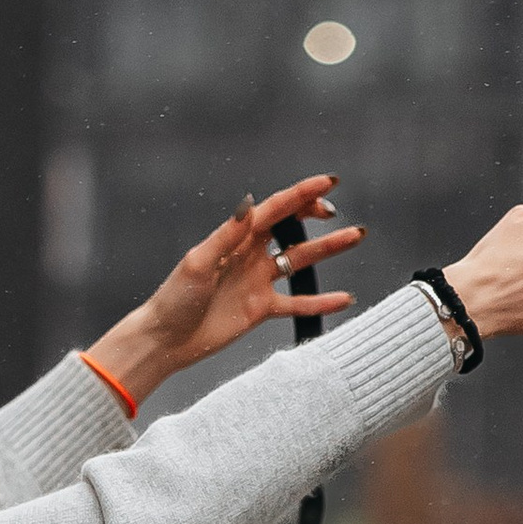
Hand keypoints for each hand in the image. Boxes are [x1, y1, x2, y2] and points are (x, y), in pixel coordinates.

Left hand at [86, 174, 363, 405]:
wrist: (167, 339)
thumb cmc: (175, 298)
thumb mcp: (199, 262)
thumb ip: (227, 234)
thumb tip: (249, 203)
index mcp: (235, 237)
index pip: (275, 209)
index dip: (301, 195)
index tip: (328, 184)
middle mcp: (250, 254)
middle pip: (291, 228)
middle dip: (315, 215)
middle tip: (338, 212)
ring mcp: (258, 281)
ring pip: (300, 261)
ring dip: (327, 249)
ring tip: (355, 237)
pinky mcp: (260, 309)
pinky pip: (297, 303)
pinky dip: (320, 301)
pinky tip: (344, 298)